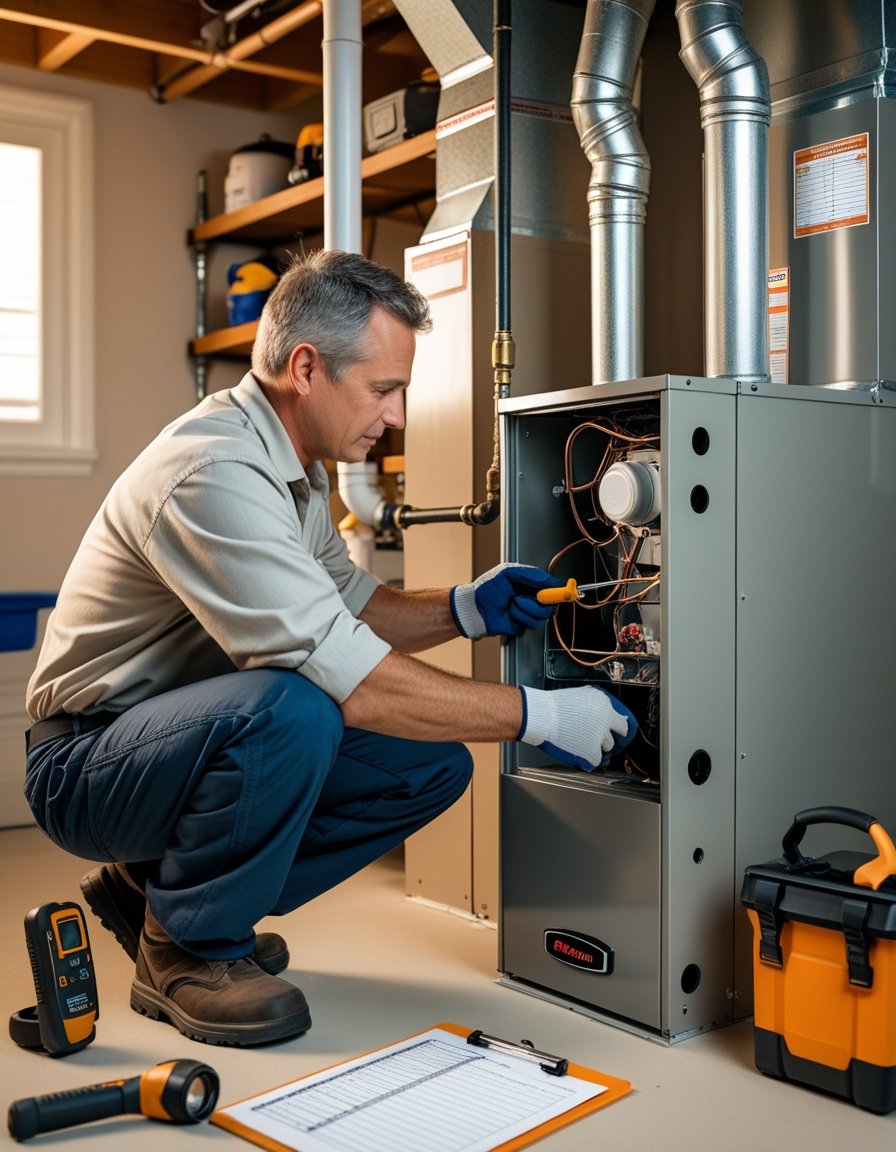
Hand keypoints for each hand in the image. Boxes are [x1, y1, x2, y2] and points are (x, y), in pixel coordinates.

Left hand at [450, 563, 560, 638]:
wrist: (474, 608)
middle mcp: (533, 598)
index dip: (559, 589)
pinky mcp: (524, 625)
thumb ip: (531, 573)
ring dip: (525, 608)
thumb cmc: (487, 588)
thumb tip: (550, 578)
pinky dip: (520, 617)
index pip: (554, 586)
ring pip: (543, 615)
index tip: (561, 590)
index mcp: (531, 583)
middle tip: (521, 595)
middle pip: (552, 603)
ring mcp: (529, 612)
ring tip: (511, 602)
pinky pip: (532, 624)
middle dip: (537, 600)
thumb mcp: (508, 572)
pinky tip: (510, 612)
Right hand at [518, 685, 637, 770]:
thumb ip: (598, 705)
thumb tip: (608, 713)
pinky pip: (596, 760)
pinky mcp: (591, 751)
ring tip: (582, 742)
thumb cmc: (555, 704)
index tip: (617, 733)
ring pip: (606, 749)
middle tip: (593, 738)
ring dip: (597, 748)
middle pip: (615, 739)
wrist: (542, 715)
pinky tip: (579, 751)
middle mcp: (606, 721)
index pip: (623, 723)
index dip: (619, 729)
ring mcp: (599, 737)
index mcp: (605, 705)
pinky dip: (589, 758)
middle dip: (605, 739)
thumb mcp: (583, 695)